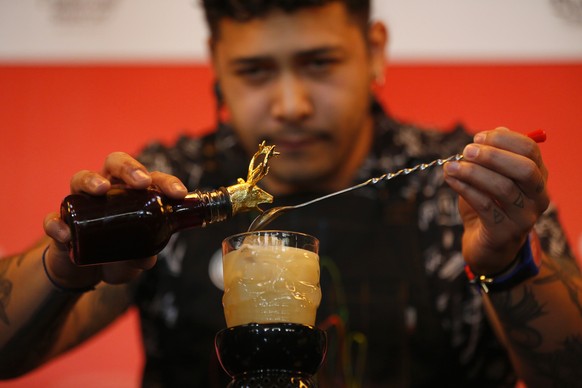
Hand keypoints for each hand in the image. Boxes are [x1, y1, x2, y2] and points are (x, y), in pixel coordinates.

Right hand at [43, 152, 187, 287]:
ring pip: (80, 178)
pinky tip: (66, 234)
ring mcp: (81, 203)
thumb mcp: (135, 260)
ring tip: (101, 190)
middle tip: (141, 183)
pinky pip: (54, 217)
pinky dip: (58, 222)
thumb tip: (146, 260)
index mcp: (133, 194)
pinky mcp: (61, 222)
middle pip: (115, 163)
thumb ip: (142, 257)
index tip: (178, 194)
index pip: (151, 179)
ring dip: (90, 180)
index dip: (166, 182)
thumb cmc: (117, 255)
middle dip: (129, 168)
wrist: (84, 272)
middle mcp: (107, 191)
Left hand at [443, 128, 548, 274]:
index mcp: (538, 176)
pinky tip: (451, 180)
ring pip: (503, 188)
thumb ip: (494, 156)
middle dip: (493, 156)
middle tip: (467, 151)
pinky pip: (485, 206)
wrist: (486, 244)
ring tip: (450, 166)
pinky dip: (465, 189)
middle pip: (524, 169)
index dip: (503, 140)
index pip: (530, 150)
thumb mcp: (491, 177)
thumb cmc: (489, 204)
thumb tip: (493, 132)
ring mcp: (524, 217)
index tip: (477, 138)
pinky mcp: (505, 232)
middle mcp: (538, 196)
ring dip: (473, 173)